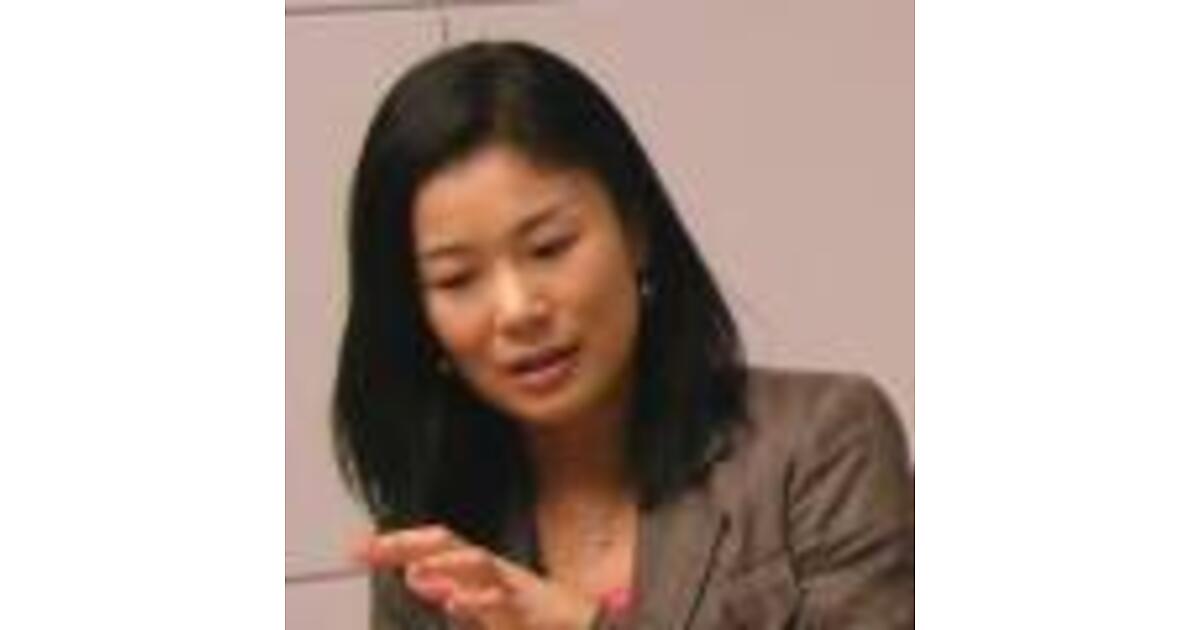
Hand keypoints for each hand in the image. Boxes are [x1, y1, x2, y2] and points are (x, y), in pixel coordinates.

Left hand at [354, 525, 597, 629]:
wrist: (580, 625)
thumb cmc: (529, 615)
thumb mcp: (481, 602)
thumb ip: (449, 588)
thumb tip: (415, 574)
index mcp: (476, 567)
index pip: (431, 545)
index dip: (396, 544)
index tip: (357, 548)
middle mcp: (491, 568)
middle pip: (447, 542)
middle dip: (409, 543)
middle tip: (373, 548)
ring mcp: (510, 585)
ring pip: (477, 562)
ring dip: (444, 563)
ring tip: (413, 570)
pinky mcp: (528, 607)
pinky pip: (502, 599)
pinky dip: (478, 598)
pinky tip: (456, 601)